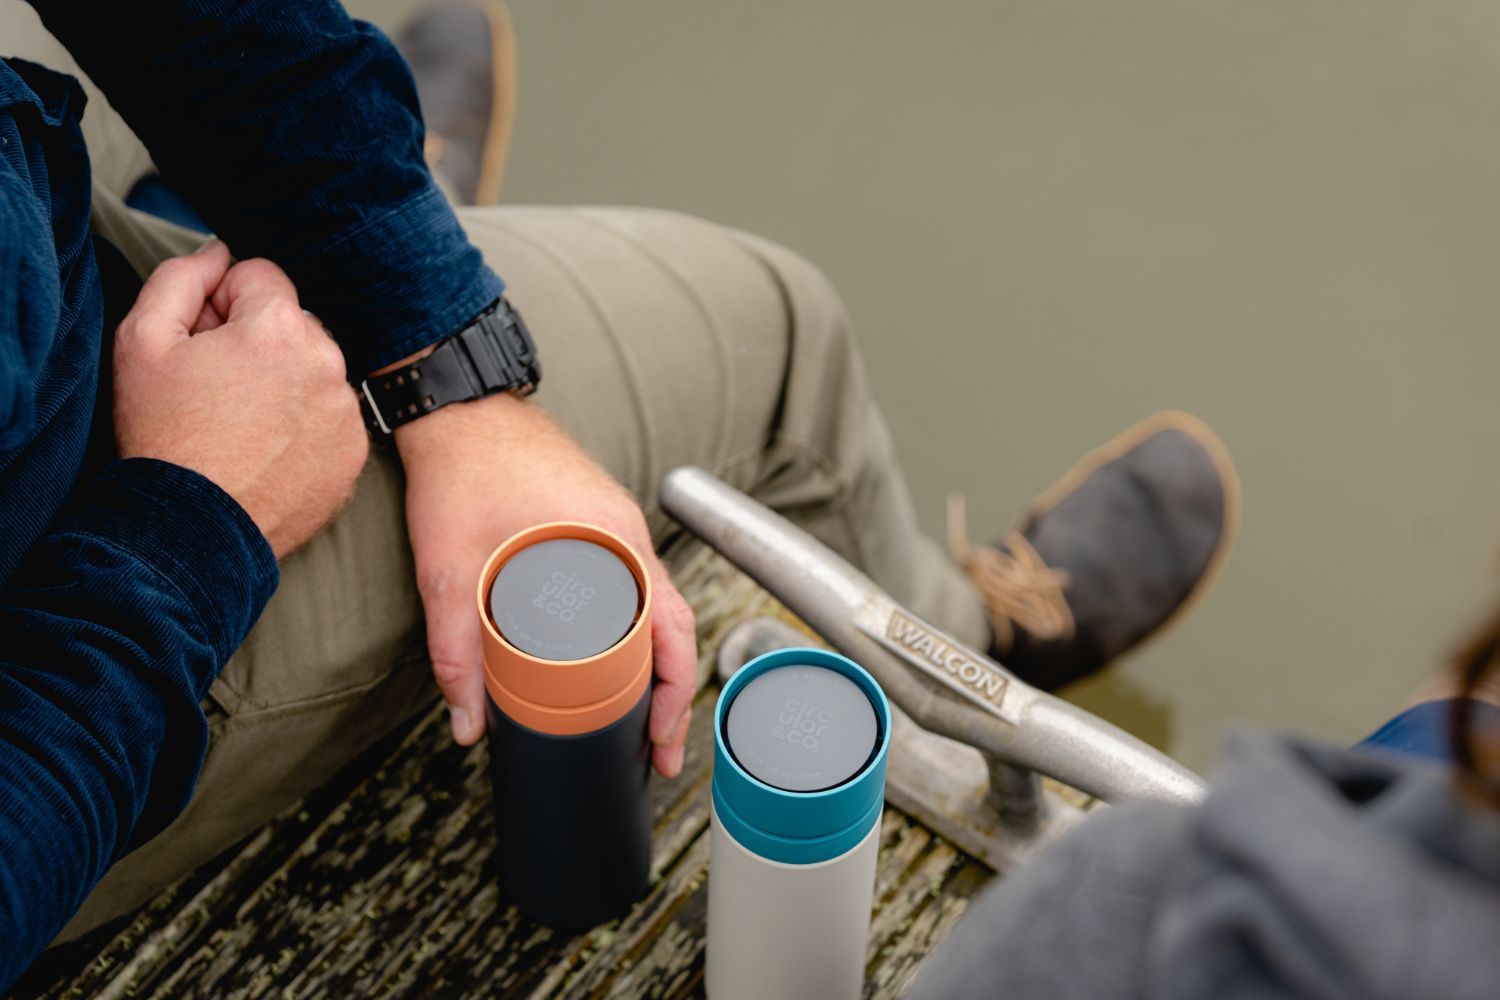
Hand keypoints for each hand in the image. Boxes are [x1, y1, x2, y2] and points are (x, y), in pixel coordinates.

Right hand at [113, 241, 368, 558]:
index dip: (222, 302)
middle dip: (258, 340)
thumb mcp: (143, 340)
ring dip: (284, 381)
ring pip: (314, 369)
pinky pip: (330, 416)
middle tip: (218, 386)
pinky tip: (267, 449)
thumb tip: (219, 253)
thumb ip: (181, 277)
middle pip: (292, 322)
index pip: (260, 276)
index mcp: (279, 328)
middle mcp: (326, 363)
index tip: (204, 340)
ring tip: (241, 423)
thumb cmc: (162, 434)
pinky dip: (305, 424)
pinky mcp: (355, 452)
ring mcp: (346, 411)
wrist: (192, 528)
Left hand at [396, 393, 697, 776]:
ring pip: (657, 606)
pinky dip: (636, 629)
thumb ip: (457, 652)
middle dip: (672, 693)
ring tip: (638, 715)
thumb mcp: (451, 570)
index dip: (674, 692)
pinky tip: (614, 657)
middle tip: (656, 748)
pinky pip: (634, 584)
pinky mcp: (596, 520)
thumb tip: (469, 725)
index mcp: (612, 542)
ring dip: (656, 662)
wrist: (456, 404)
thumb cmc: (462, 468)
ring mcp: (615, 525)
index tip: (662, 740)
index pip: (673, 629)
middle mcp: (626, 533)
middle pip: (675, 626)